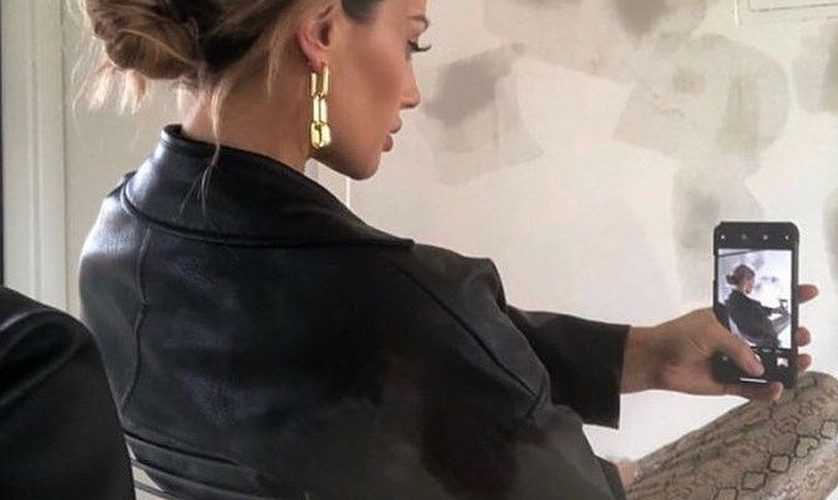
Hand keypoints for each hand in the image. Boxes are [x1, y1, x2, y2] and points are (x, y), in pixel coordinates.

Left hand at [621, 285, 817, 400]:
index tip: (809, 292)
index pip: (762, 307)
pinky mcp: (728, 383)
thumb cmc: (680, 337)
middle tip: (803, 336)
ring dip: (785, 365)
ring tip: (801, 361)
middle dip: (791, 337)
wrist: (655, 361)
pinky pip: (752, 389)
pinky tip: (777, 388)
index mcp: (731, 319)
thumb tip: (759, 366)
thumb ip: (737, 346)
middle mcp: (736, 340)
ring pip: (767, 365)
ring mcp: (734, 362)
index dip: (785, 299)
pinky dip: (765, 391)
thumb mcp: (710, 331)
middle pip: (771, 339)